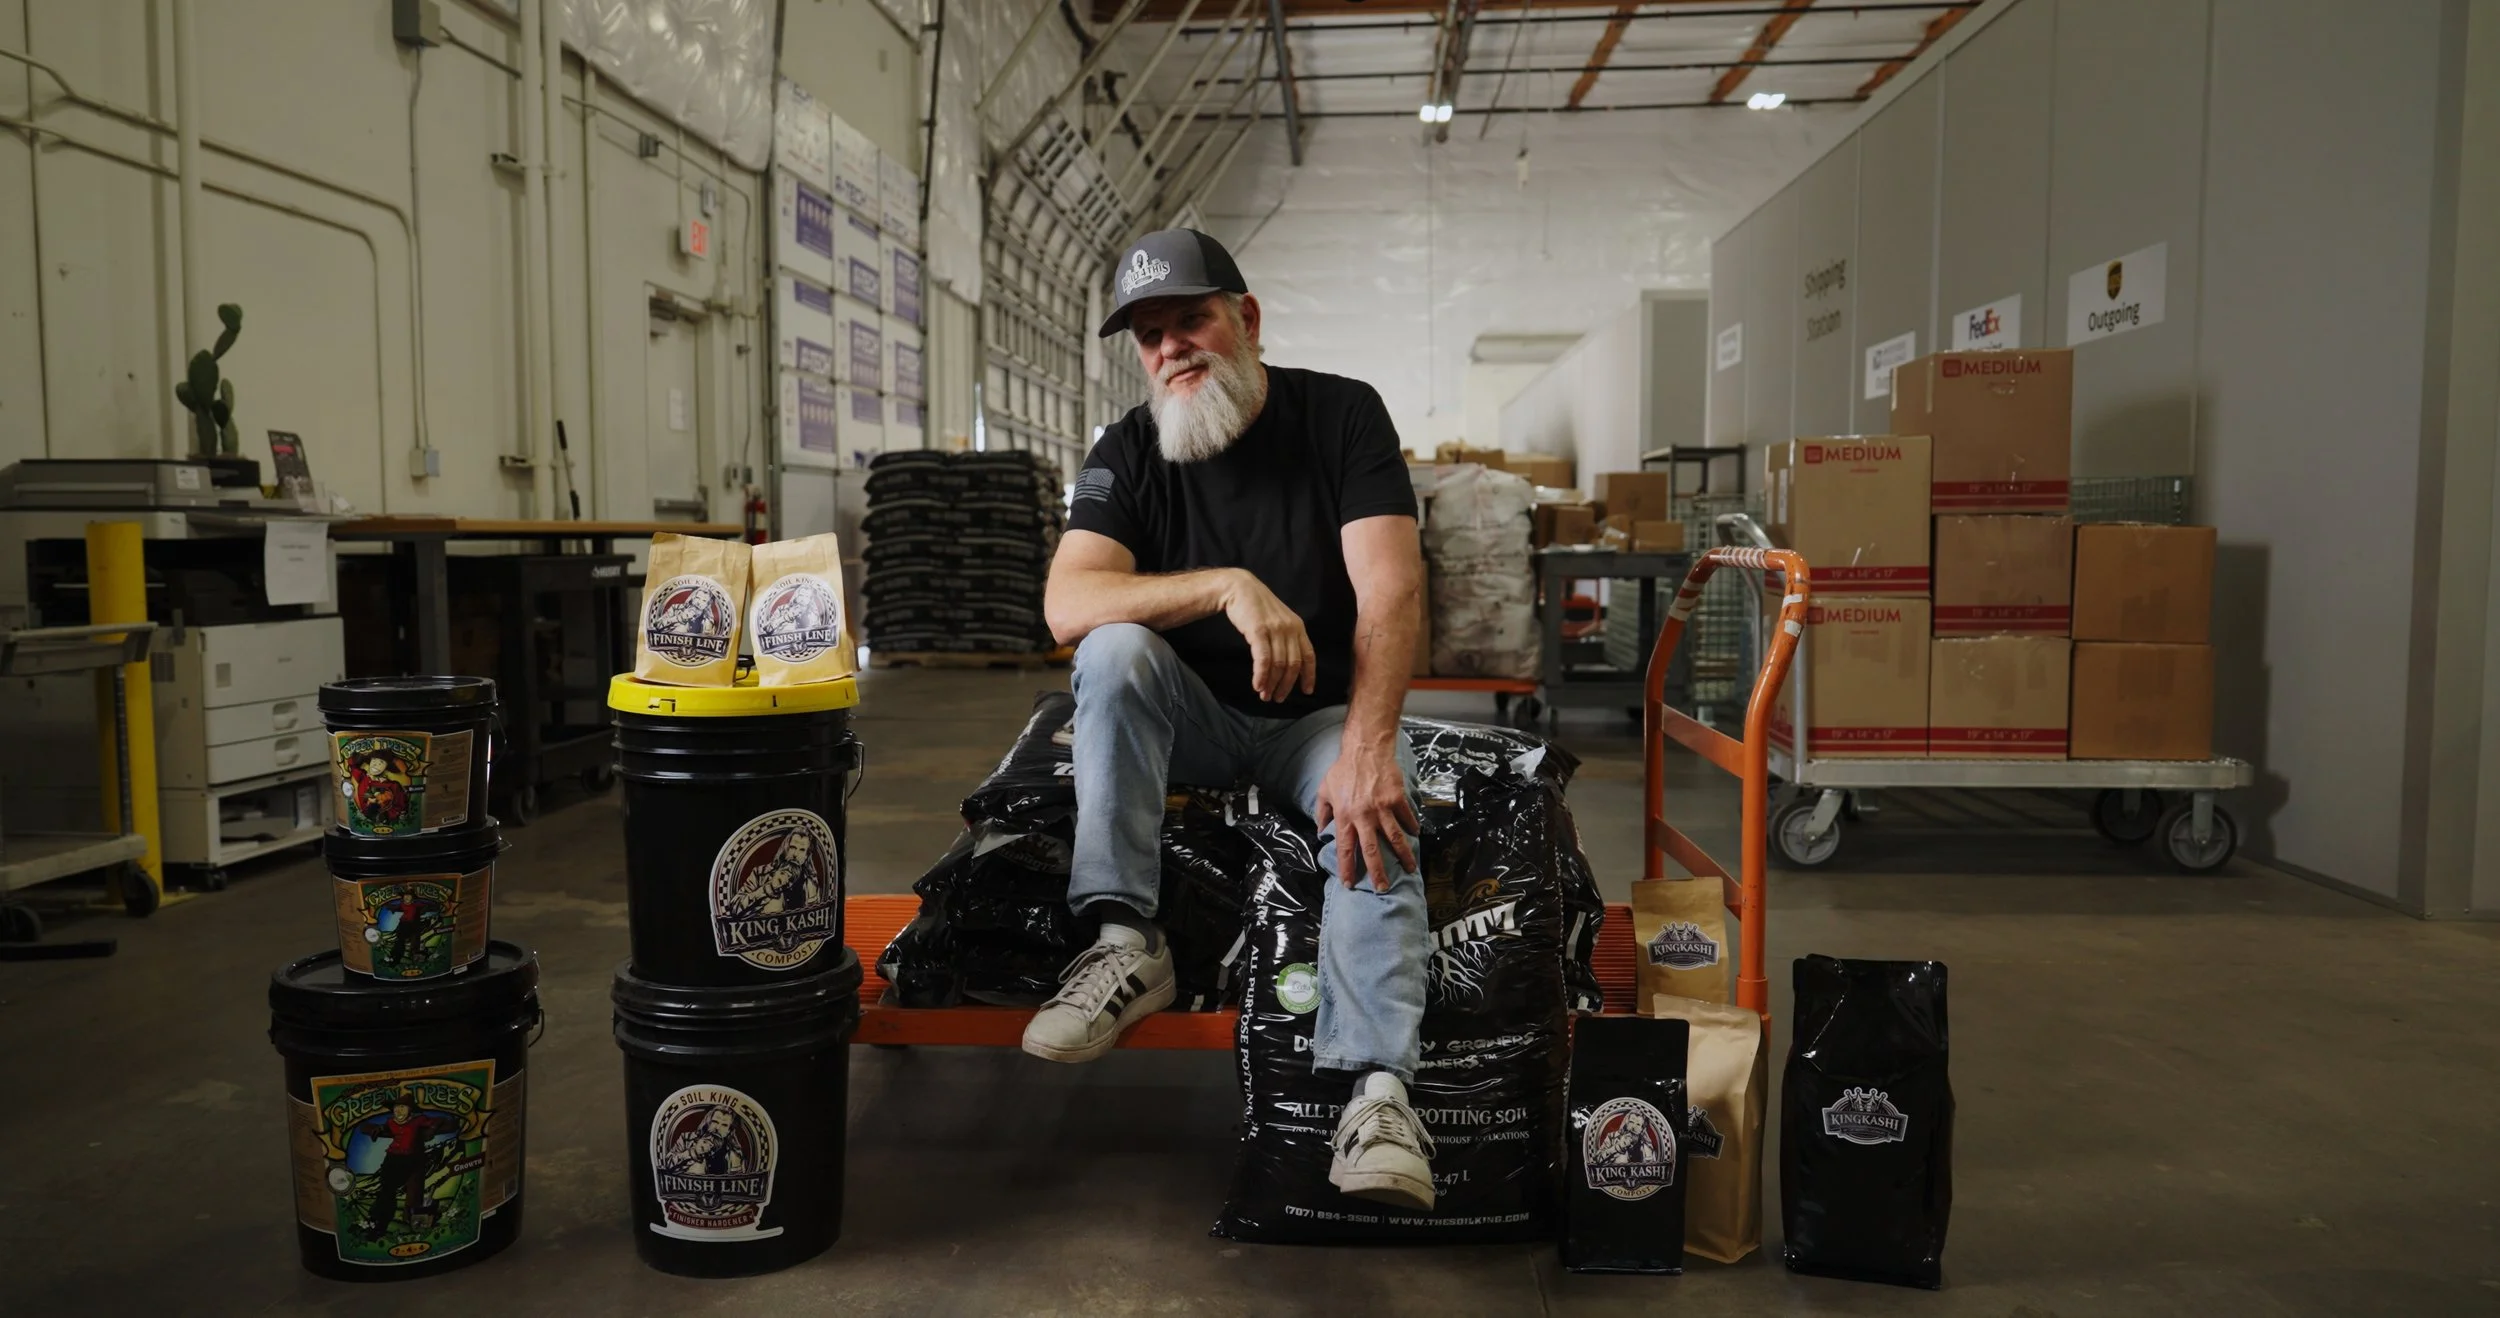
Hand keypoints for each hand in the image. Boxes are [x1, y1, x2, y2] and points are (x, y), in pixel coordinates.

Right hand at [1221, 570, 1316, 703]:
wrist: (1239, 588)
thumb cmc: (1258, 607)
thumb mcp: (1279, 620)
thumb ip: (1286, 638)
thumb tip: (1288, 665)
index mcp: (1298, 627)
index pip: (1309, 656)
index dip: (1309, 676)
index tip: (1307, 691)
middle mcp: (1290, 629)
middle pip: (1293, 665)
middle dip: (1286, 685)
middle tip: (1277, 698)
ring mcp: (1275, 629)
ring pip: (1278, 664)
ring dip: (1271, 684)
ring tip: (1264, 695)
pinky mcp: (1258, 630)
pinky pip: (1263, 659)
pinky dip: (1261, 675)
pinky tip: (1257, 685)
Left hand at [1313, 738, 1420, 891]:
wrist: (1366, 749)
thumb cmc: (1343, 769)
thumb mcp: (1325, 790)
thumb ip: (1322, 812)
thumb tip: (1321, 830)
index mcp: (1345, 816)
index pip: (1346, 848)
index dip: (1347, 868)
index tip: (1349, 884)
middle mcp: (1364, 816)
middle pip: (1372, 850)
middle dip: (1378, 872)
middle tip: (1383, 889)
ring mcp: (1383, 808)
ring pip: (1395, 838)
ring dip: (1403, 855)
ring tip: (1410, 869)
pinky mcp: (1397, 799)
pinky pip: (1406, 818)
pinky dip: (1412, 828)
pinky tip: (1415, 836)